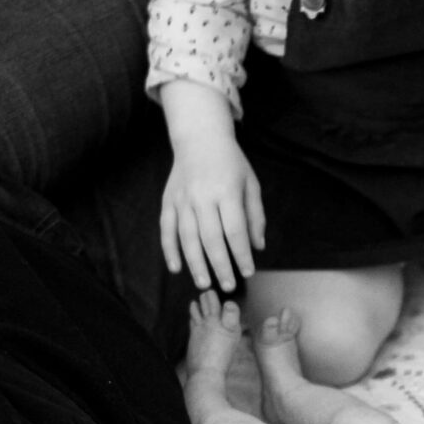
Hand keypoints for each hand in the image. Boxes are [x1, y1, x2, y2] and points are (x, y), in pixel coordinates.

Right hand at [159, 122, 265, 290]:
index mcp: (227, 191)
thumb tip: (257, 246)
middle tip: (229, 286)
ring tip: (205, 284)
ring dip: (196, 264)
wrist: (199, 137)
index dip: (242, 254)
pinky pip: (166, 229)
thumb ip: (255, 215)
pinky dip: (169, 250)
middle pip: (211, 238)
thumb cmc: (230, 162)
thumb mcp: (250, 183)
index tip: (249, 271)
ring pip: (187, 238)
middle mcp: (202, 197)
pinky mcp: (168, 201)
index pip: (235, 230)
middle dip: (221, 265)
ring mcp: (182, 200)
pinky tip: (176, 268)